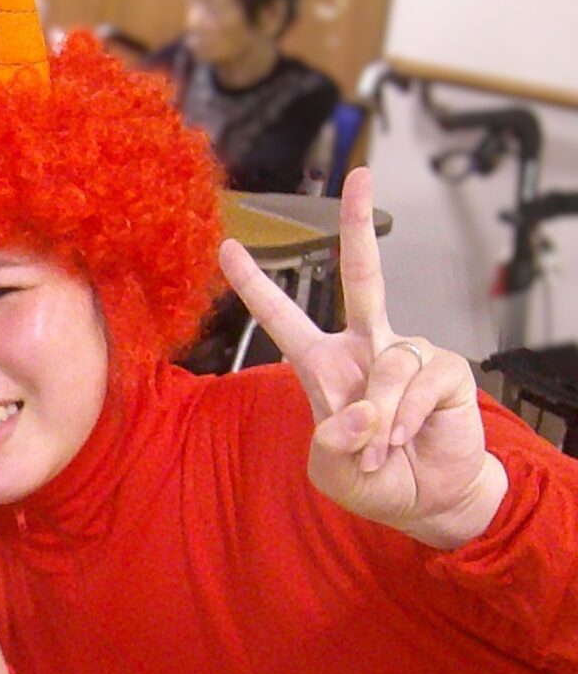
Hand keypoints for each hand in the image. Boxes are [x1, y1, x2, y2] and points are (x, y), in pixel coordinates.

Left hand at [220, 167, 506, 550]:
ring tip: (382, 448)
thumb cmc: (373, 477)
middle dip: (360, 225)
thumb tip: (358, 413)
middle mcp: (365, 347)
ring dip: (379, 419)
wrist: (425, 498)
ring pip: (386, 366)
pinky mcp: (444, 368)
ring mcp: (406, 353)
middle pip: (362, 276)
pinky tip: (407, 437)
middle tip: (360, 175)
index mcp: (323, 365)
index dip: (256, 285)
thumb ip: (334, 440)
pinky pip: (416, 384)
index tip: (229, 247)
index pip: (284, 317)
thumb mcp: (333, 467)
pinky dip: (405, 420)